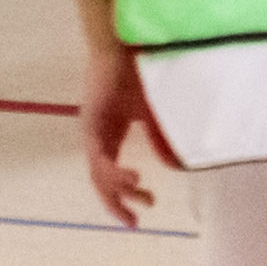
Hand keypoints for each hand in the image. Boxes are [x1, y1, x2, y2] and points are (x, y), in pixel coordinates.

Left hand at [79, 42, 165, 227]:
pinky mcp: (93, 119)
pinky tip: (132, 177)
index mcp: (108, 134)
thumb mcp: (154, 115)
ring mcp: (92, 127)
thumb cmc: (140, 74)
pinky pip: (97, 153)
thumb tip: (174, 167)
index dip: (119, 197)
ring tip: (144, 196)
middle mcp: (96, 134)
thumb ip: (160, 140)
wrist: (128, 45)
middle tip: (134, 220)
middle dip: (115, 202)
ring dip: (120, 189)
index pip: (107, 173)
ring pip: (98, 170)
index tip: (136, 219)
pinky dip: (112, 169)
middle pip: (99, 178)